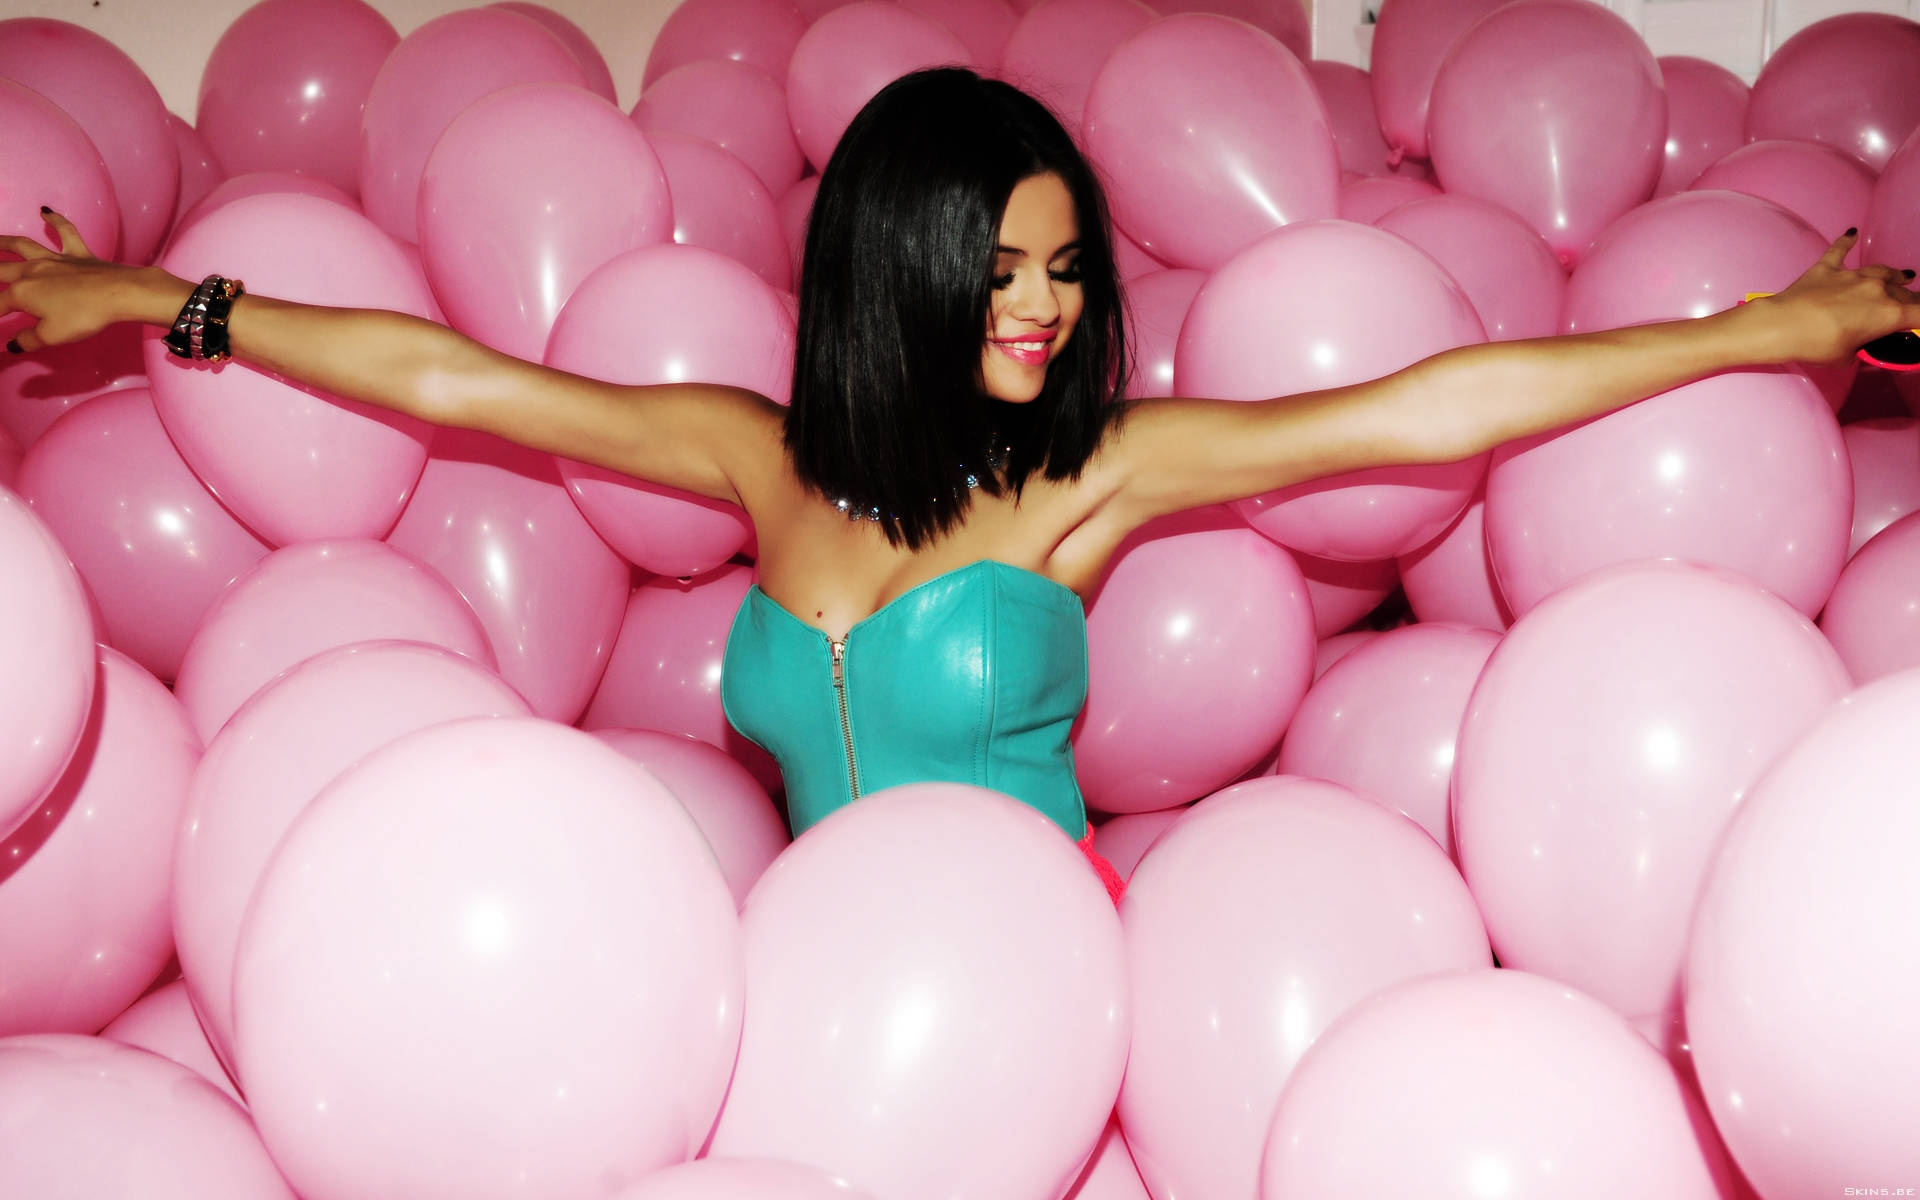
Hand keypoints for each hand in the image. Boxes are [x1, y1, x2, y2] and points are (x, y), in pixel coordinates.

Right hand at [0, 210, 176, 353]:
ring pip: (22, 245)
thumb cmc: (84, 316)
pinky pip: (65, 231)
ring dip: (3, 242)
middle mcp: (32, 271)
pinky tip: (46, 211)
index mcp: (22, 293)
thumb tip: (14, 344)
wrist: (119, 293)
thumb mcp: (52, 336)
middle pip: (1, 269)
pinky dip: (55, 220)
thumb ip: (29, 340)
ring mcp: (55, 259)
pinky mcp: (77, 253)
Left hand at [1756, 231, 1919, 365]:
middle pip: (1904, 294)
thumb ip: (1859, 348)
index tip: (1917, 322)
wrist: (1782, 325)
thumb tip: (1856, 345)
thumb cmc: (1816, 345)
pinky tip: (1851, 232)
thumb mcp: (1846, 357)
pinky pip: (1839, 250)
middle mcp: (1878, 290)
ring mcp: (1852, 276)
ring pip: (1882, 271)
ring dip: (1894, 275)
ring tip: (1904, 276)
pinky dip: (1846, 242)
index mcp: (1889, 315)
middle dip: (1910, 301)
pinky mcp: (1827, 268)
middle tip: (1911, 306)